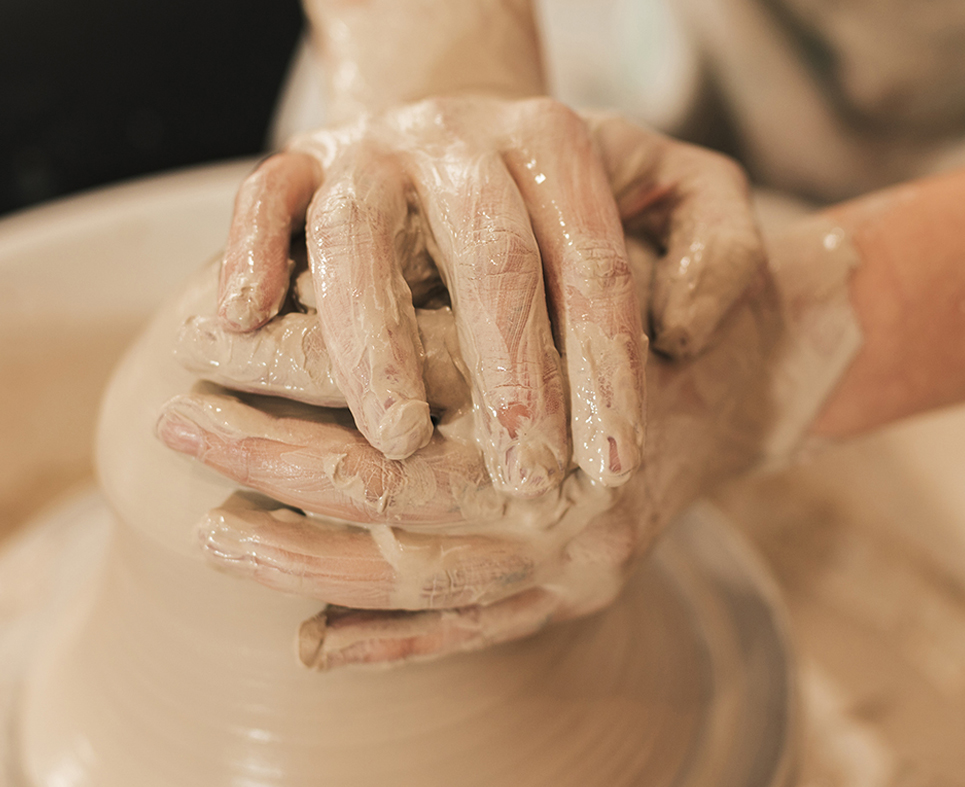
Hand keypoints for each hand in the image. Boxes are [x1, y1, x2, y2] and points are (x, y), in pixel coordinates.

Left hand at [159, 236, 783, 669]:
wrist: (760, 370)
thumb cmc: (665, 287)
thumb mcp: (587, 254)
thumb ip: (499, 270)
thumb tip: (360, 289)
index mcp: (565, 389)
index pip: (404, 389)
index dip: (298, 369)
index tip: (208, 350)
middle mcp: (568, 489)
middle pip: (390, 491)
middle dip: (268, 465)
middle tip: (176, 432)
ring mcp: (576, 559)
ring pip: (416, 578)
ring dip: (305, 565)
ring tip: (215, 539)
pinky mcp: (580, 596)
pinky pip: (472, 634)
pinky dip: (390, 643)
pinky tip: (313, 642)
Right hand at [215, 97, 763, 497]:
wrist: (467, 127)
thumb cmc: (580, 193)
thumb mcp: (680, 194)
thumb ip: (719, 249)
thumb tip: (680, 331)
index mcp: (560, 145)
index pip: (593, 264)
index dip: (609, 369)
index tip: (617, 468)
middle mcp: (464, 139)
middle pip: (489, 255)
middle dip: (510, 376)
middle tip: (526, 482)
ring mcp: (374, 147)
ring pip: (362, 235)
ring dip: (375, 343)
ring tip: (397, 444)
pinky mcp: (301, 160)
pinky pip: (262, 195)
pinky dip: (248, 250)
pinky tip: (245, 320)